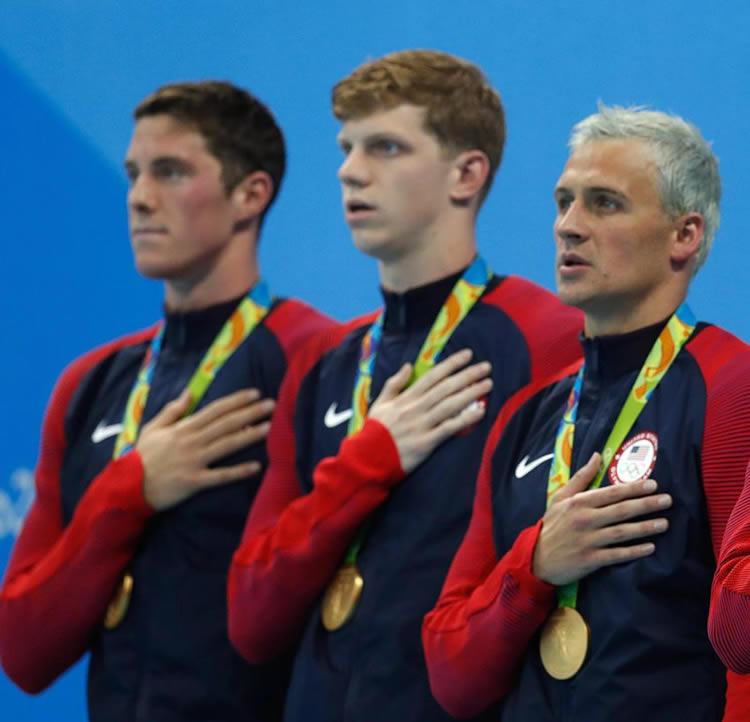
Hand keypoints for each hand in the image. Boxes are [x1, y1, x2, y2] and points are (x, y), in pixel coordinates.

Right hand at [136, 388, 274, 510]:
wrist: (128, 487)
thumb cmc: (142, 457)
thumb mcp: (153, 428)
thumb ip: (173, 410)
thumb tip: (190, 392)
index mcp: (183, 428)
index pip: (215, 410)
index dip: (236, 401)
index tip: (255, 393)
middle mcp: (192, 441)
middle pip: (226, 424)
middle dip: (250, 413)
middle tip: (272, 405)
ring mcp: (194, 461)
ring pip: (226, 445)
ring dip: (249, 436)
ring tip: (269, 428)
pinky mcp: (195, 481)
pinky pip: (220, 476)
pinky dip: (238, 471)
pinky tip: (256, 467)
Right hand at [368, 349, 491, 472]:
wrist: (368, 458)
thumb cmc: (375, 431)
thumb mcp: (380, 403)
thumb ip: (394, 384)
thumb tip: (409, 365)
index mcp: (406, 397)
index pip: (433, 376)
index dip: (451, 364)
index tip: (468, 355)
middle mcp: (416, 408)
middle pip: (446, 387)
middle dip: (467, 375)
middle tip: (486, 367)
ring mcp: (422, 424)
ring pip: (450, 404)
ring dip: (471, 393)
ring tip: (488, 384)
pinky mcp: (427, 442)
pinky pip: (449, 428)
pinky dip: (465, 419)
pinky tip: (480, 412)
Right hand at [532, 452, 671, 585]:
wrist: (537, 557)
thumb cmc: (552, 525)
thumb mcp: (561, 498)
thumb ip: (581, 477)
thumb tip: (597, 456)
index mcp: (579, 502)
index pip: (612, 493)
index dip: (634, 488)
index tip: (653, 485)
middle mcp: (585, 519)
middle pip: (621, 510)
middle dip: (646, 504)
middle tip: (667, 500)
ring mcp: (588, 540)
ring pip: (622, 532)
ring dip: (645, 527)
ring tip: (665, 523)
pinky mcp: (591, 559)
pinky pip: (617, 554)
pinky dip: (634, 551)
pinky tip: (650, 547)